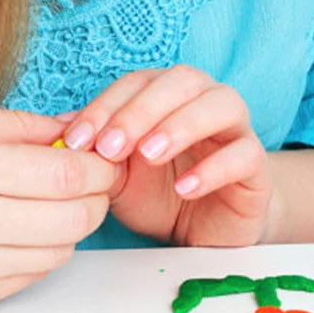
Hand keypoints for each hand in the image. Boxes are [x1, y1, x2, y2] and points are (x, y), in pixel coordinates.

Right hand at [0, 104, 118, 312]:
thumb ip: (15, 126)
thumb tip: (75, 128)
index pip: (68, 174)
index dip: (99, 167)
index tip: (101, 159)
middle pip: (75, 218)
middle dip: (95, 198)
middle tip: (86, 183)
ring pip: (59, 253)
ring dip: (69, 229)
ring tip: (49, 206)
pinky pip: (28, 278)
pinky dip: (38, 254)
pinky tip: (18, 232)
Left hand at [56, 66, 274, 247]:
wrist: (206, 232)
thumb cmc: (161, 194)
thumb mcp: (119, 176)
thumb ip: (97, 152)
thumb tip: (56, 130)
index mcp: (170, 96)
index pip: (139, 81)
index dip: (106, 105)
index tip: (75, 140)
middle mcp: (206, 102)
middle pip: (183, 80)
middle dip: (142, 109)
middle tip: (110, 147)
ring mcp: (236, 131)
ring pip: (222, 104)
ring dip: (181, 124)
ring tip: (149, 155)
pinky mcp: (257, 167)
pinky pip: (245, 154)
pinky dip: (214, 168)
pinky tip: (186, 187)